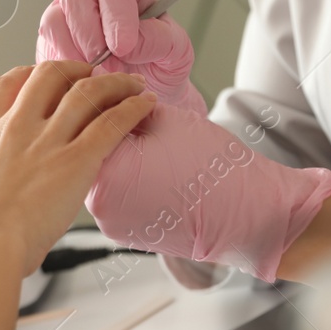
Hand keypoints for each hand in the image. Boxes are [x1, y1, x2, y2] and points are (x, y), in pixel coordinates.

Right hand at [0, 61, 158, 276]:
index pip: (6, 85)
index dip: (29, 73)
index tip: (44, 77)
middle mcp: (15, 128)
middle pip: (49, 75)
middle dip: (75, 68)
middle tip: (91, 74)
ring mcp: (46, 142)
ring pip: (86, 91)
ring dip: (114, 83)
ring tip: (130, 84)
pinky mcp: (75, 161)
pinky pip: (111, 123)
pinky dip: (133, 108)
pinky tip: (145, 105)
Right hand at [37, 0, 206, 115]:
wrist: (139, 95)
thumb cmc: (157, 64)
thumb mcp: (176, 51)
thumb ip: (160, 40)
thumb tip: (131, 41)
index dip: (116, 9)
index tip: (124, 44)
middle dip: (91, 32)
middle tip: (106, 61)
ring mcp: (66, 15)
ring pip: (55, 20)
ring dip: (74, 50)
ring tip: (95, 74)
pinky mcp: (51, 41)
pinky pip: (45, 47)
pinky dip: (61, 65)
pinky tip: (80, 80)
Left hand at [86, 102, 330, 280]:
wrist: (246, 215)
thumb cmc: (214, 169)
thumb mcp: (166, 120)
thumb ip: (127, 107)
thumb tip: (112, 100)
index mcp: (104, 169)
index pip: (83, 126)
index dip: (101, 104)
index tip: (115, 94)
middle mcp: (99, 202)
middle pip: (85, 154)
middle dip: (103, 132)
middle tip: (131, 118)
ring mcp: (110, 223)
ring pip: (100, 178)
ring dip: (115, 159)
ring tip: (148, 149)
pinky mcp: (124, 234)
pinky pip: (115, 199)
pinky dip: (125, 183)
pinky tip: (150, 173)